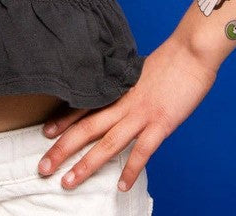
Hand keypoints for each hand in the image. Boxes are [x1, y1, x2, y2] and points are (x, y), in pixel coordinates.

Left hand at [36, 36, 216, 191]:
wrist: (191, 51)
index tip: (45, 133)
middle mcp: (124, 102)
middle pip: (87, 128)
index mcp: (118, 88)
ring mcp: (141, 113)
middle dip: (63, 149)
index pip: (84, 106)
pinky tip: (121, 185)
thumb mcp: (139, 70)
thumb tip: (119, 93)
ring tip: (68, 182)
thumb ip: (127, 86)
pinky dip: (131, 169)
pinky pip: (142, 151)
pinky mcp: (161, 122)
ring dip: (87, 164)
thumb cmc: (170, 59)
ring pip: (107, 143)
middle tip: (44, 167)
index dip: (63, 121)